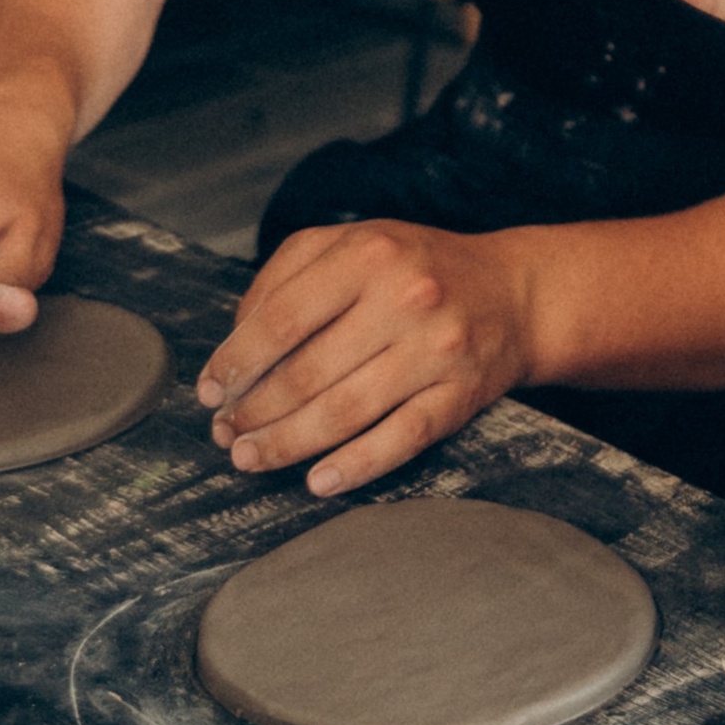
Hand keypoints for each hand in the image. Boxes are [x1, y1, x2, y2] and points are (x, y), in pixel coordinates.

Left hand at [197, 220, 540, 496]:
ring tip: (250, 457)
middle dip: (254, 412)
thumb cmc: (417, 268)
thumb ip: (286, 276)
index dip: (236, 362)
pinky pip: (400, 439)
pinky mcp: (460, 395)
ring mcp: (436, 349)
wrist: (514, 293)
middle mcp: (405, 298)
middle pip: (307, 373)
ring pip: (345, 412)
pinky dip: (355, 465)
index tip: (210, 389)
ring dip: (287, 444)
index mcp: (369, 253)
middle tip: (225, 434)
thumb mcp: (353, 244)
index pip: (281, 318)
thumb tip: (235, 341)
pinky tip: (319, 480)